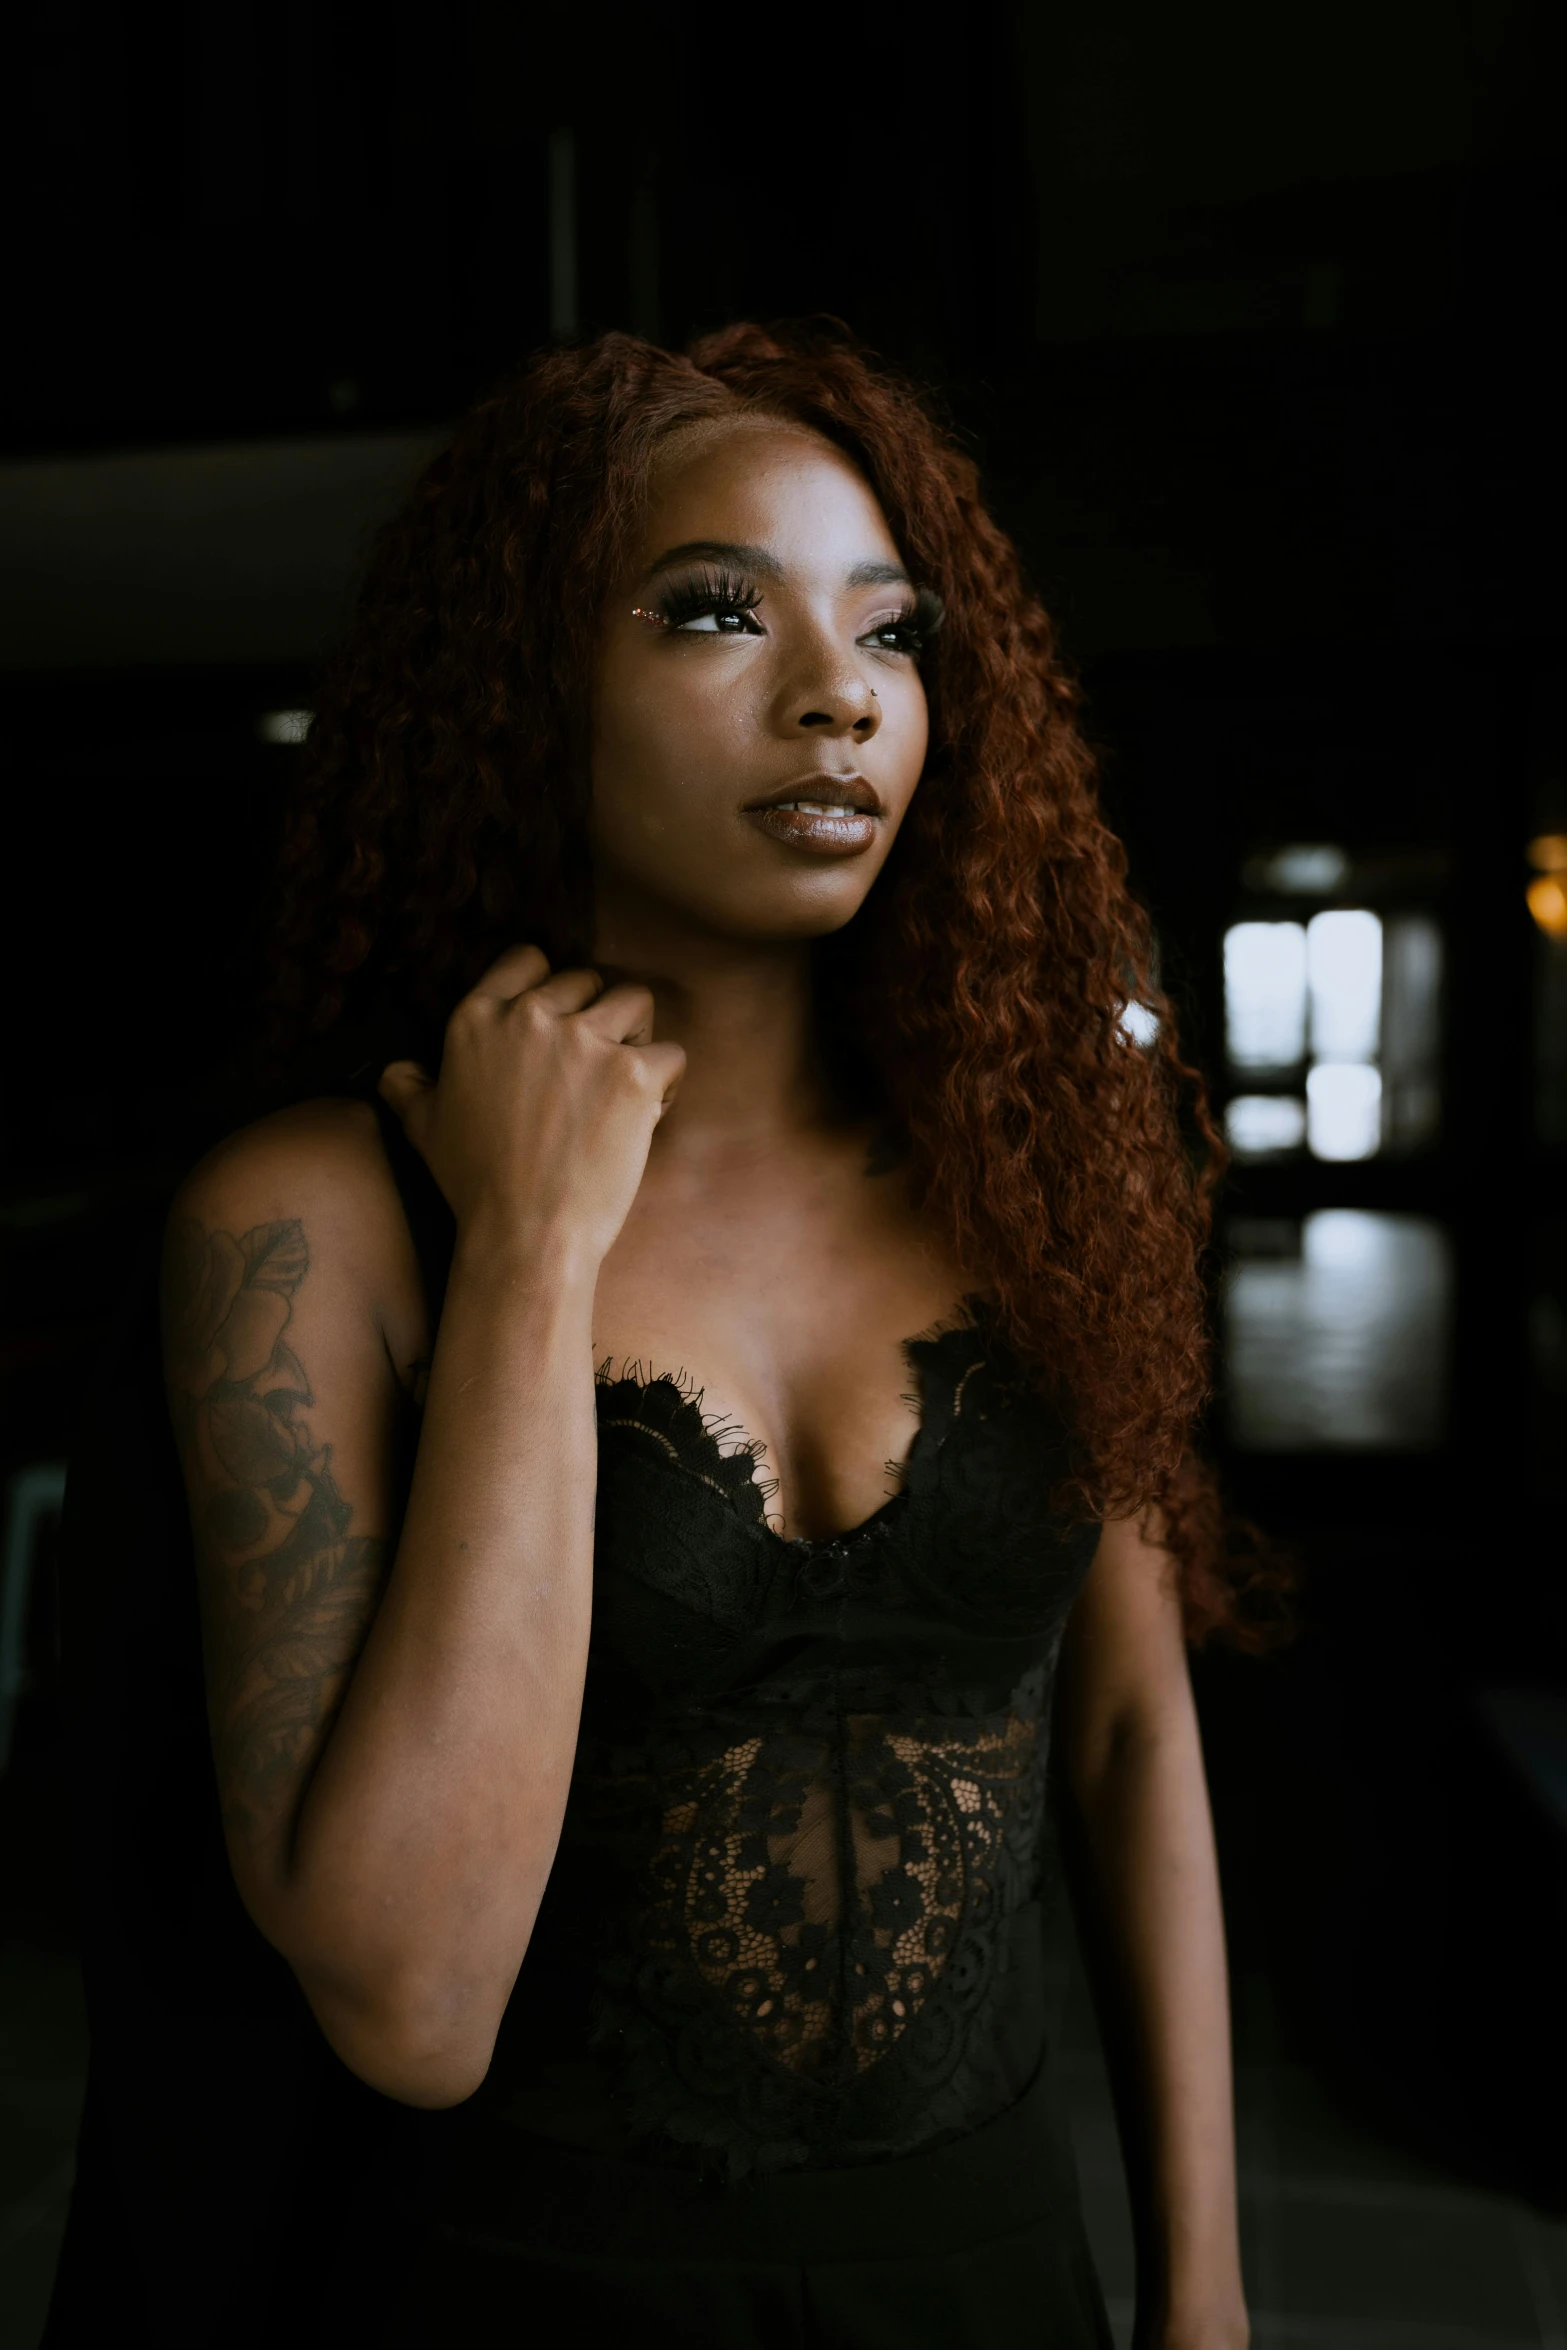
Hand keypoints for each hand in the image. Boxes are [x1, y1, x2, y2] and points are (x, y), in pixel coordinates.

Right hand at [379, 944, 684, 1268]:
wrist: (525, 1232)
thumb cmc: (474, 1183)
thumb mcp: (423, 1128)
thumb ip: (409, 1087)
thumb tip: (397, 1071)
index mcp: (477, 1017)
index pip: (528, 958)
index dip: (550, 985)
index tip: (559, 1020)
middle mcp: (531, 1015)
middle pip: (588, 980)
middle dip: (597, 1018)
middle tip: (591, 1072)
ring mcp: (585, 1040)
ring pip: (636, 1001)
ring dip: (637, 1038)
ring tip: (623, 1085)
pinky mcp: (633, 1071)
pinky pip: (671, 1053)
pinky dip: (667, 1082)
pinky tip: (646, 1116)